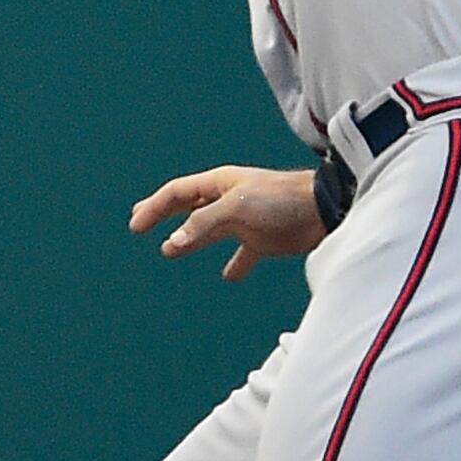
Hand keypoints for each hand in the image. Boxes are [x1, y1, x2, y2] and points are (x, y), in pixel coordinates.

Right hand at [130, 164, 325, 278]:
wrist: (324, 211)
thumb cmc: (281, 200)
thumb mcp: (236, 206)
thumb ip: (204, 223)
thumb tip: (173, 243)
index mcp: (220, 184)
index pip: (177, 193)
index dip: (154, 207)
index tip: (136, 226)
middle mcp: (229, 200)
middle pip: (188, 207)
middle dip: (164, 214)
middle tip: (140, 223)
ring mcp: (245, 220)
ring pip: (209, 231)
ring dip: (190, 241)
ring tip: (170, 252)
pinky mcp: (263, 239)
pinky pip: (243, 253)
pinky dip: (235, 265)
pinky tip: (229, 277)